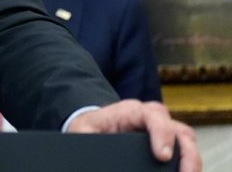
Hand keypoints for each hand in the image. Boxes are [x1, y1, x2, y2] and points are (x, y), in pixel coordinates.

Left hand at [69, 100, 199, 171]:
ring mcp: (161, 130)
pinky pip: (184, 152)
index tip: (162, 156)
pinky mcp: (166, 143)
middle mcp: (150, 118)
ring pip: (186, 141)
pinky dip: (188, 164)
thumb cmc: (88, 127)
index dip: (162, 133)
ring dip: (192, 161)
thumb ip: (88, 141)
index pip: (153, 115)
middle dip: (187, 154)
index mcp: (130, 111)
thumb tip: (94, 159)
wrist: (91, 126)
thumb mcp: (82, 132)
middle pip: (179, 130)